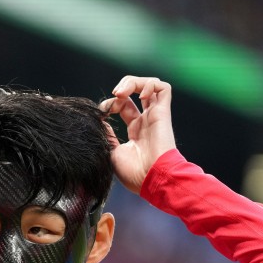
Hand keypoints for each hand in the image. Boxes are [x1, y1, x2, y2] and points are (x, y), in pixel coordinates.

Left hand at [99, 76, 175, 195]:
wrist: (152, 179)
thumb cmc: (134, 174)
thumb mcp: (112, 153)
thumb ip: (107, 136)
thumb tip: (99, 122)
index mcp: (135, 131)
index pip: (123, 106)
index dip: (111, 104)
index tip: (101, 113)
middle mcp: (146, 121)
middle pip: (135, 93)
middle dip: (121, 90)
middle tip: (113, 98)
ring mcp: (155, 116)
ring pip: (150, 86)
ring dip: (133, 82)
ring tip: (121, 92)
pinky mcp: (163, 113)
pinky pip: (163, 88)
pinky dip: (150, 84)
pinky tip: (139, 94)